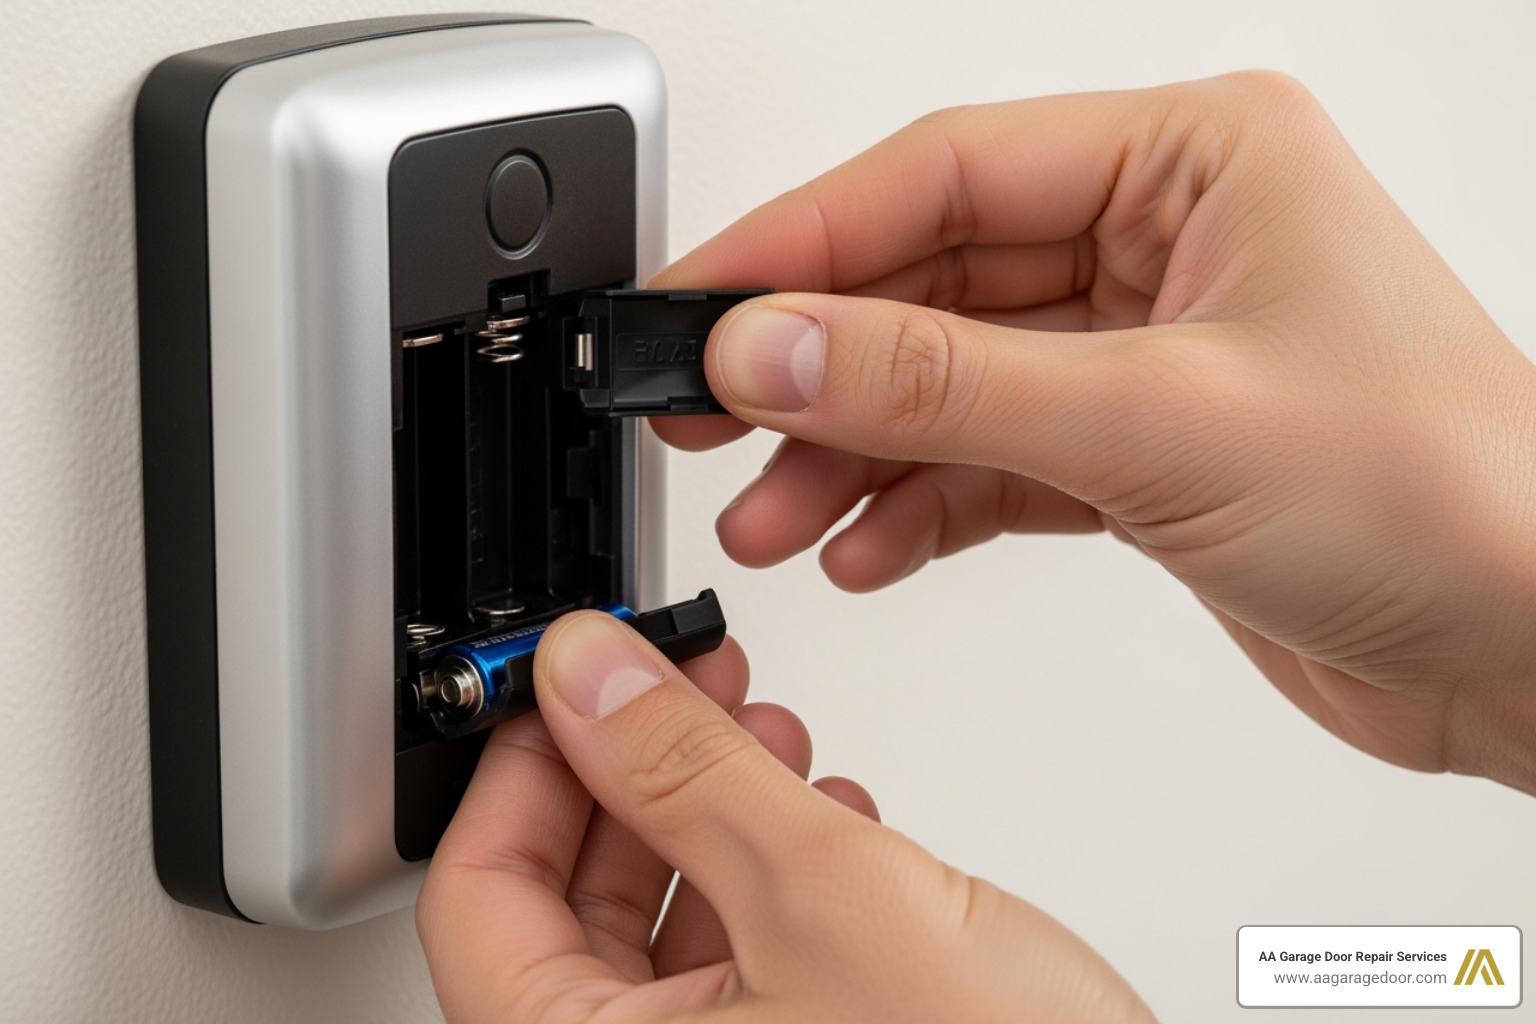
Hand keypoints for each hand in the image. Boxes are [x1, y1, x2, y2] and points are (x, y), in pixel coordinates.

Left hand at [417, 612, 1154, 1022]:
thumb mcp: (826, 899)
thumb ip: (685, 773)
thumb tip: (586, 673)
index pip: (474, 901)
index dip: (519, 767)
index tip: (569, 680)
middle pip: (563, 910)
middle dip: (626, 773)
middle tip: (670, 683)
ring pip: (660, 928)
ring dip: (702, 811)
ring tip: (752, 726)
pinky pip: (739, 962)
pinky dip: (768, 873)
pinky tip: (820, 810)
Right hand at [649, 72, 1535, 794]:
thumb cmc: (1443, 498)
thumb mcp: (1155, 420)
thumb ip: (941, 381)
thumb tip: (772, 344)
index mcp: (1195, 160)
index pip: (944, 176)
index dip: (803, 241)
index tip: (697, 305)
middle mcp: (1167, 239)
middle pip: (932, 281)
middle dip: (816, 364)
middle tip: (705, 413)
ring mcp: (1147, 349)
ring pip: (950, 379)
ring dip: (853, 449)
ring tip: (773, 516)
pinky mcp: (1138, 450)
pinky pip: (991, 456)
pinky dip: (921, 504)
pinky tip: (865, 548)